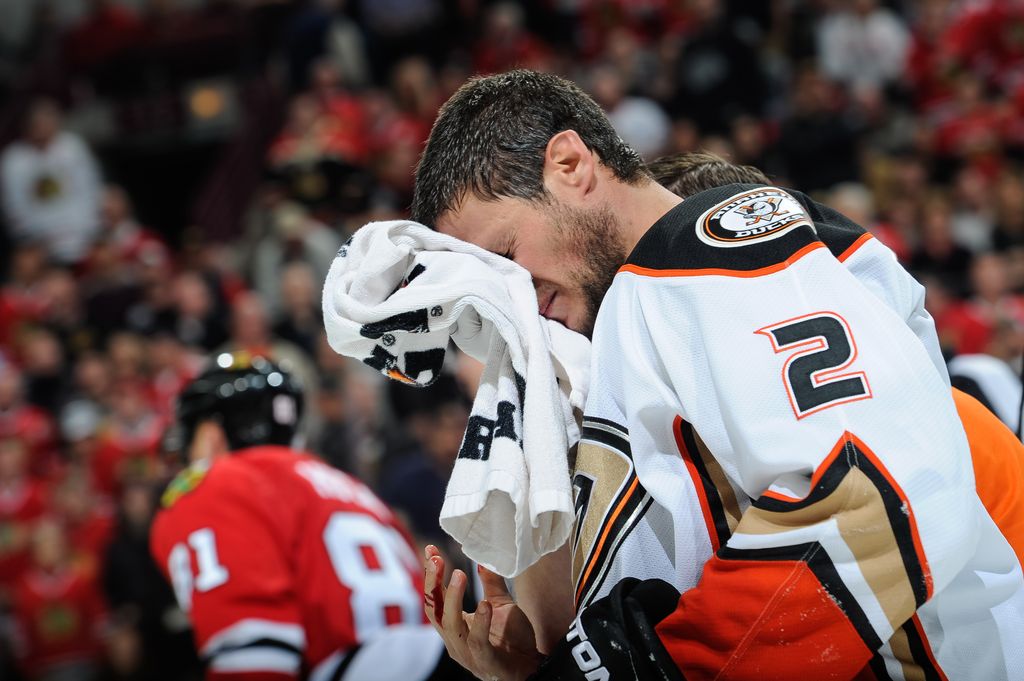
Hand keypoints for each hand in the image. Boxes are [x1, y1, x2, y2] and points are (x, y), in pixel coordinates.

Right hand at [423, 545, 543, 680]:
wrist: (532, 667)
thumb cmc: (512, 639)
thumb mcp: (501, 604)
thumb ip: (491, 584)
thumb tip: (482, 559)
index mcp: (454, 624)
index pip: (434, 597)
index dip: (431, 574)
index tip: (430, 549)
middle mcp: (454, 639)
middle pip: (433, 609)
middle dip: (432, 583)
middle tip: (436, 559)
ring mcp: (467, 652)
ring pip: (450, 624)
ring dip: (452, 598)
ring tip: (460, 574)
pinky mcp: (484, 661)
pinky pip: (477, 641)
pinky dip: (480, 622)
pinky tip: (484, 605)